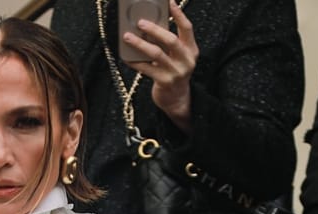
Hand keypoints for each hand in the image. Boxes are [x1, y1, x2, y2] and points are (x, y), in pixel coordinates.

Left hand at [126, 1, 198, 134]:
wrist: (177, 99)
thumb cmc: (174, 72)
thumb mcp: (178, 56)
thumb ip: (170, 42)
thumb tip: (150, 24)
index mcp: (191, 50)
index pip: (187, 28)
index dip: (178, 14)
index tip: (169, 2)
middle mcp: (186, 60)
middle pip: (170, 40)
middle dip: (154, 29)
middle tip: (140, 22)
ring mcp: (176, 72)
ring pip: (156, 54)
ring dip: (140, 44)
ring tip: (127, 36)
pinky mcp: (164, 82)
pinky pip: (147, 69)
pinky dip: (135, 62)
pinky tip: (126, 56)